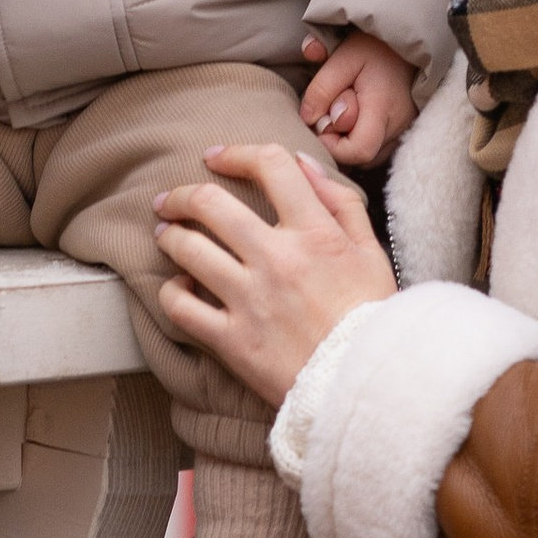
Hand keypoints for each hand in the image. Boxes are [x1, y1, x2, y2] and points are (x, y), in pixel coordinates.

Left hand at [153, 140, 397, 409]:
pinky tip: (178, 287)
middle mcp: (278, 259)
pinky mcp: (233, 340)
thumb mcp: (371, 250)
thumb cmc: (371, 316)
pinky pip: (181, 307)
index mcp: (315, 232)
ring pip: (187, 249)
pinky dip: (171, 292)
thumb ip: (340, 201)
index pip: (270, 166)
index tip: (216, 157)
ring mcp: (251, 299)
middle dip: (181, 195)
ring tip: (165, 235)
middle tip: (171, 200)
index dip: (237, 153)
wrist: (367, 385)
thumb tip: (301, 163)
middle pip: (210, 203)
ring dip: (168, 236)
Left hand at [299, 29, 418, 166]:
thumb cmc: (374, 47)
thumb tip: (308, 119)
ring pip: (370, 156)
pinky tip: (357, 118)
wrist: (406, 40)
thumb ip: (322, 88)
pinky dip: (363, 139)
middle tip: (335, 108)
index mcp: (382, 107)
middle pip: (362, 157)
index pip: (358, 151)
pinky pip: (379, 149)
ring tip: (348, 110)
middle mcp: (398, 125)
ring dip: (351, 140)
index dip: (333, 146)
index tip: (322, 123)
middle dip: (340, 139)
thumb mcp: (343, 57)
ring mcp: (405, 130)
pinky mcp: (405, 131)